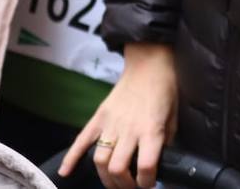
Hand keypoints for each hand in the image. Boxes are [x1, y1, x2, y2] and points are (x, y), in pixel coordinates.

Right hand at [61, 42, 177, 188]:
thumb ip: (166, 142)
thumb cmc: (164, 90)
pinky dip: (71, 158)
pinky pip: (81, 140)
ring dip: (105, 178)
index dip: (147, 182)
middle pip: (117, 168)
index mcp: (151, 129)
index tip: (148, 184)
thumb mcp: (173, 118)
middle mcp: (129, 129)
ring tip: (113, 183)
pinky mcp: (99, 117)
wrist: (149, 63)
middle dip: (123, 185)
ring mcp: (111, 123)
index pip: (146, 166)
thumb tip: (163, 163)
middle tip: (129, 187)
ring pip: (100, 161)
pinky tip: (66, 172)